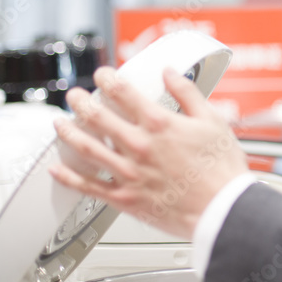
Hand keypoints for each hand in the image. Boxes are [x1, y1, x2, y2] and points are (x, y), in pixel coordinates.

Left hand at [50, 66, 249, 239]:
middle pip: (98, 117)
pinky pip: (89, 187)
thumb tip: (170, 73)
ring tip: (60, 123)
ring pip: (87, 149)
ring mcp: (129, 173)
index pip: (123, 93)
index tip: (103, 75)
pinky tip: (58, 169)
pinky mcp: (125, 199)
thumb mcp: (212, 121)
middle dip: (81, 102)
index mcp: (159, 124)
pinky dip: (69, 177)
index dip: (108, 79)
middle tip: (74, 96)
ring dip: (69, 133)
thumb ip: (188, 93)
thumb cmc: (221, 169)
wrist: (222, 209)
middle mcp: (139, 146)